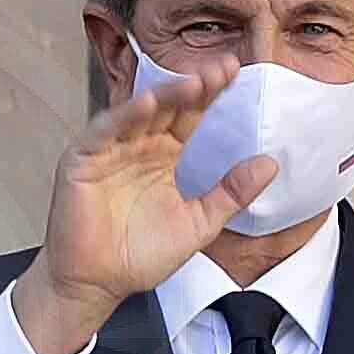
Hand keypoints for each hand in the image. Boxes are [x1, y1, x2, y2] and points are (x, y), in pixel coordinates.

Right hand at [25, 68, 282, 353]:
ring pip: (138, 113)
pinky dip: (123, 117)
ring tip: (193, 82)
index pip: (190, 115)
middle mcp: (137, 145)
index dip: (211, 94)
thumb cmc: (140, 255)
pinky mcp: (82, 160)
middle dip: (193, 86)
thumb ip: (231, 193)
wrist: (98, 285)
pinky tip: (146, 104)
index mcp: (164, 155)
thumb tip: (270, 164)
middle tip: (220, 69)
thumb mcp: (199, 223)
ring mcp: (109, 150)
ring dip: (164, 95)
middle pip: (167, 106)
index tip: (235, 73)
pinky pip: (103, 132)